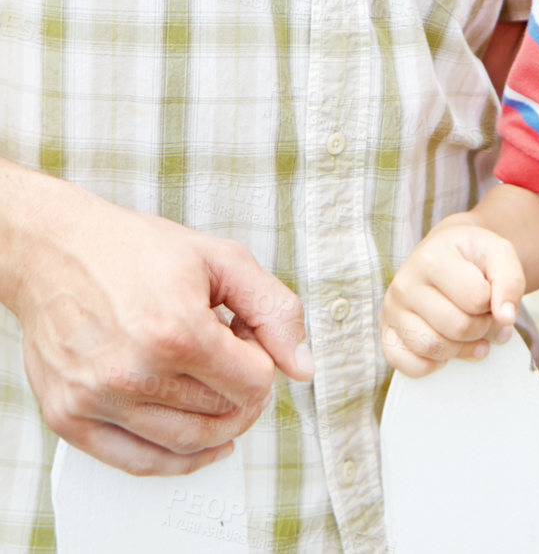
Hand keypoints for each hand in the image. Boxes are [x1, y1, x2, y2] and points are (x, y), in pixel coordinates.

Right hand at [6, 172, 309, 475]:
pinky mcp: (69, 418)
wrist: (59, 252)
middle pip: (224, 413)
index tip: (246, 338)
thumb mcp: (223, 260)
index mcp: (177, 331)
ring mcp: (98, 400)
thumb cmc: (140, 252)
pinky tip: (201, 441)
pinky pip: (138, 463)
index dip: (263, 359)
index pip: (255, 382)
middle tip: (229, 355)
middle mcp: (134, 373)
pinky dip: (178, 460)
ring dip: (216, 420)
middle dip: (241, 386)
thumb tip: (303, 367)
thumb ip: (275, 311)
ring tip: (210, 383)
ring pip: (188, 443)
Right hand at [381, 215, 524, 376]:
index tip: (493, 297)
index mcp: (431, 257)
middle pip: (457, 327)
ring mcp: (392, 310)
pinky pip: (405, 365)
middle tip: (487, 319)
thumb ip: (510, 281)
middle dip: (483, 329)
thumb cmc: (473, 256)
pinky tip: (445, 350)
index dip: (494, 304)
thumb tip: (505, 319)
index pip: (475, 298)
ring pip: (432, 348)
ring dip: (462, 350)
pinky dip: (430, 366)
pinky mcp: (387, 333)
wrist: (446, 252)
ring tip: (473, 336)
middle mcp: (405, 283)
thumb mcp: (499, 252)